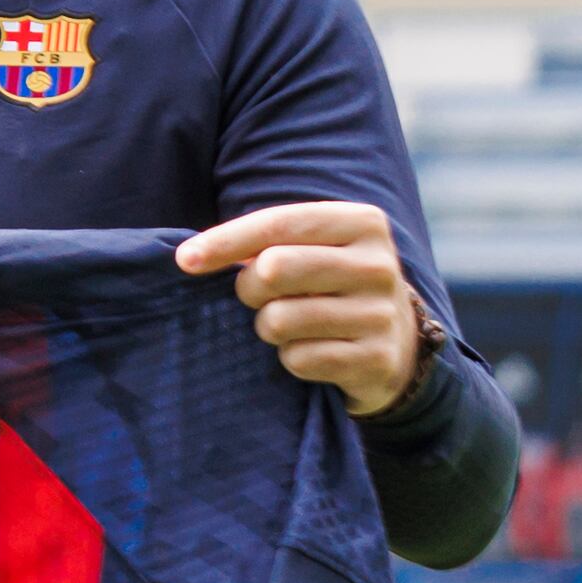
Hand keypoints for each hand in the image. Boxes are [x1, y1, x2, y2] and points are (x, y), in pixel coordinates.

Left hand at [175, 202, 423, 419]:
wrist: (396, 341)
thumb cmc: (328, 284)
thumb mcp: (309, 248)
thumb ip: (262, 242)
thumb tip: (190, 257)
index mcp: (362, 223)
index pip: (279, 223)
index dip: (225, 241)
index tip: (184, 260)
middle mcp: (378, 265)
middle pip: (274, 269)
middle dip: (248, 288)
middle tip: (259, 297)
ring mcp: (382, 314)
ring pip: (279, 320)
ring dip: (268, 328)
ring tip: (290, 325)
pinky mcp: (377, 359)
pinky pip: (299, 359)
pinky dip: (290, 359)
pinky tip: (313, 351)